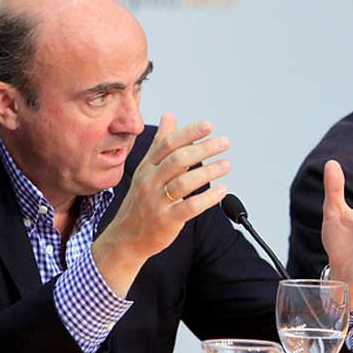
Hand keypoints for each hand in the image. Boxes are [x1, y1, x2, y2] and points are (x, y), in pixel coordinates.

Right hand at [92, 113, 229, 295]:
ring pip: (185, 182)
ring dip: (208, 171)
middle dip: (203, 148)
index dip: (189, 133)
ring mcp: (157, 201)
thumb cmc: (141, 200)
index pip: (168, 144)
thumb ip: (160, 142)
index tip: (209, 125)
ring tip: (226, 164)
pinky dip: (208, 198)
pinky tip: (222, 191)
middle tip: (224, 142)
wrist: (127, 237)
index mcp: (147, 166)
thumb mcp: (147, 169)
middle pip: (178, 159)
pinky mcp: (166, 220)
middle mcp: (150, 181)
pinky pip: (190, 207)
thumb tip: (169, 115)